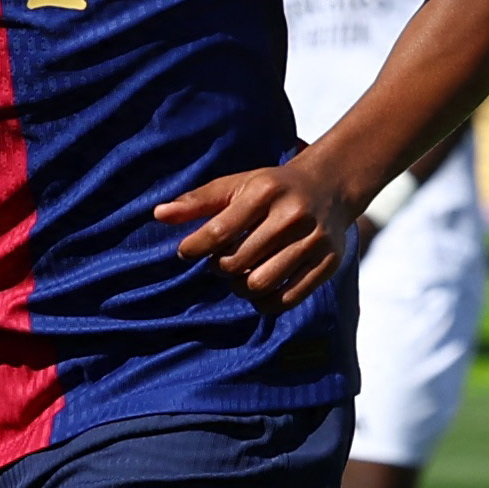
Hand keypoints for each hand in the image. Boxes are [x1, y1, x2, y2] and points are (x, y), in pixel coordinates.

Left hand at [158, 157, 361, 307]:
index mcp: (265, 191)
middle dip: (220, 267)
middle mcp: (292, 215)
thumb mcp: (236, 185)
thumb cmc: (272, 189)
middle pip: (237, 263)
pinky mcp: (328, 264)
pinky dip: (264, 302)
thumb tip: (158, 214)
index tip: (186, 252)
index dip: (194, 248)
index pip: (219, 231)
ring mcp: (313, 241)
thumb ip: (197, 201)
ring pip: (259, 284)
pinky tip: (259, 288)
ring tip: (240, 275)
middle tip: (221, 261)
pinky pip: (286, 299)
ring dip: (240, 287)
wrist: (330, 187)